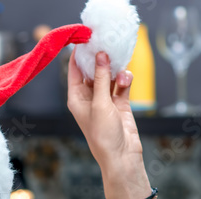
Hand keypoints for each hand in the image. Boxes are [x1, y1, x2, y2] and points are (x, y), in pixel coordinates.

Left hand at [66, 49, 143, 177]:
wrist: (121, 156)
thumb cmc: (103, 134)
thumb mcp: (100, 103)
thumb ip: (101, 78)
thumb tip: (100, 55)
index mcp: (76, 98)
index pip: (74, 70)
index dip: (79, 55)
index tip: (87, 40)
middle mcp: (89, 98)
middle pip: (93, 71)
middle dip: (101, 60)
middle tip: (109, 47)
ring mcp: (104, 100)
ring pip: (109, 76)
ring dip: (116, 72)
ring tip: (121, 72)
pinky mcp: (119, 103)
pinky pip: (121, 84)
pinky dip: (125, 80)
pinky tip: (126, 80)